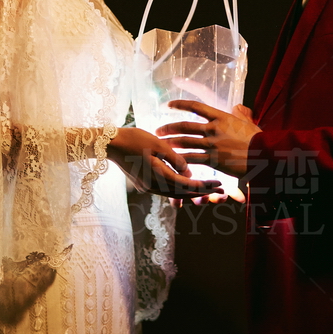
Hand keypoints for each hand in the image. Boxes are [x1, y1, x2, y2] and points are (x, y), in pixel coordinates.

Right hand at [106, 127, 221, 197]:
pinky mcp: (144, 185)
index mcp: (158, 176)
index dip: (205, 186)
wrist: (111, 144)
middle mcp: (153, 187)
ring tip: (207, 190)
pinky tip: (186, 186)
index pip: (187, 185)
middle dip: (203, 192)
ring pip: (174, 194)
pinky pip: (165, 190)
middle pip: (182, 193)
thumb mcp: (158, 145)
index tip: (219, 185)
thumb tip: (189, 172)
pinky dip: (178, 189)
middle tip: (221, 191)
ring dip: (191, 192)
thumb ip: (176, 159)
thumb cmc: (134, 139)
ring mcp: (147, 187)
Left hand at [158, 101, 259, 178]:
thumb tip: (237, 106)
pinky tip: (174, 161)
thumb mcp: (249, 122)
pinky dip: (181, 160)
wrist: (265, 155)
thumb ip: (240, 113)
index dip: (180, 104)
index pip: (196, 107)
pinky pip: (192, 159)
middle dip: (168, 128)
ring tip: (161, 145)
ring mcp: (212, 145)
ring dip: (170, 144)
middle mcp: (213, 129)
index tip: (169, 105)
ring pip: (184, 143)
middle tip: (158, 130)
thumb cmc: (259, 140)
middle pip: (184, 126)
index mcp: (221, 117)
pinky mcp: (213, 160)